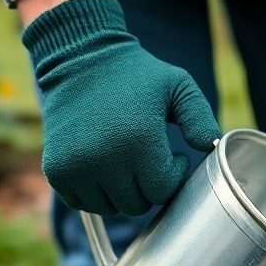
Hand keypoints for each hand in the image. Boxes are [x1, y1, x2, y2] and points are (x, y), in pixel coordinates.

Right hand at [22, 0, 220, 215]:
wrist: (80, 57)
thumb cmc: (136, 74)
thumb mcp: (179, 86)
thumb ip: (200, 118)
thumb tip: (210, 148)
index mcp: (138, 141)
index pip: (162, 191)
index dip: (174, 176)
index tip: (174, 156)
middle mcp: (104, 159)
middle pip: (137, 204)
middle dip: (149, 187)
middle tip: (149, 160)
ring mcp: (76, 167)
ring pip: (110, 208)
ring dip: (122, 193)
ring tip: (127, 165)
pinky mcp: (56, 170)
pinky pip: (82, 203)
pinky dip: (95, 194)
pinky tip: (104, 169)